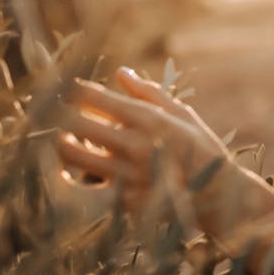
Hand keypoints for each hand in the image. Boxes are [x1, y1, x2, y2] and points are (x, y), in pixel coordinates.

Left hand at [55, 67, 229, 215]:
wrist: (221, 196)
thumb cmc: (202, 149)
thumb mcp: (183, 115)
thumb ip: (149, 93)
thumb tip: (121, 72)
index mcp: (149, 119)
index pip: (94, 97)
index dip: (72, 91)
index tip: (66, 91)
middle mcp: (136, 145)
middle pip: (75, 124)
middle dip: (58, 116)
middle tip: (52, 115)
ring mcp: (129, 175)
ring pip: (73, 156)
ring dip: (62, 146)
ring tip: (64, 142)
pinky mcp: (125, 201)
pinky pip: (85, 189)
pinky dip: (71, 181)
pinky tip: (68, 175)